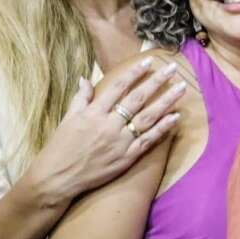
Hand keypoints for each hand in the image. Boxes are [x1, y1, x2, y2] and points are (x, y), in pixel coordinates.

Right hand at [32, 56, 185, 202]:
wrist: (58, 178)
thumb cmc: (61, 147)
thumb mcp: (67, 119)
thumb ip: (80, 98)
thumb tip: (85, 78)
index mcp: (94, 112)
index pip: (118, 86)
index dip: (135, 72)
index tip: (150, 60)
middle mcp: (109, 124)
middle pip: (137, 98)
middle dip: (157, 81)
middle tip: (173, 68)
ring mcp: (120, 141)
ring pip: (147, 117)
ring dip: (166, 101)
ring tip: (182, 88)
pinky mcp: (126, 157)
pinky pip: (148, 140)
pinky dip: (163, 128)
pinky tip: (176, 117)